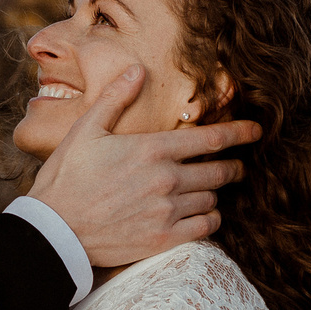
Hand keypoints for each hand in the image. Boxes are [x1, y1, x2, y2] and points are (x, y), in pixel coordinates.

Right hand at [25, 68, 258, 266]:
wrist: (54, 231)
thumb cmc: (66, 178)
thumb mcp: (85, 130)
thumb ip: (115, 99)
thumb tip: (137, 70)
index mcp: (151, 149)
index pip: (210, 139)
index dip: (239, 132)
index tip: (256, 130)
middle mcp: (166, 179)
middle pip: (219, 171)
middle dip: (234, 166)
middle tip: (238, 167)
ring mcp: (167, 211)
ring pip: (213, 198)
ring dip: (214, 193)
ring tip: (208, 191)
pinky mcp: (164, 239)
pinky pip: (205, 227)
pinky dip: (210, 219)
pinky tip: (202, 215)